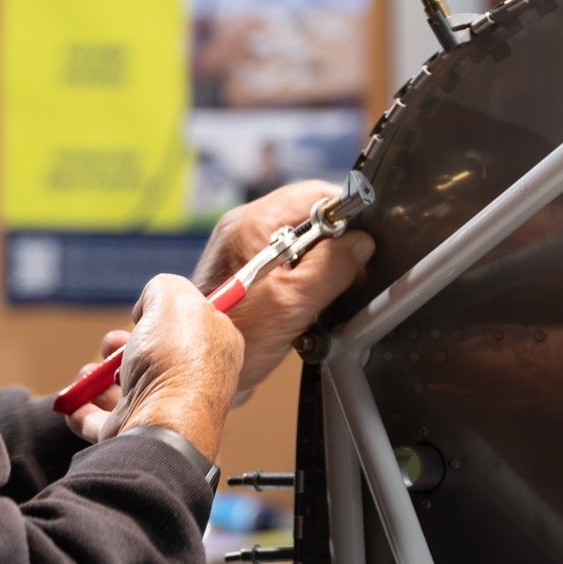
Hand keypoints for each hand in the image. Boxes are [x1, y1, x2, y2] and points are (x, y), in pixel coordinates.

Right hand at [67, 275, 243, 463]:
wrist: (160, 425)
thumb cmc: (173, 361)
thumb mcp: (173, 297)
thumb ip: (161, 287)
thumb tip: (147, 307)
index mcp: (215, 347)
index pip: (193, 324)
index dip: (163, 315)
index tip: (144, 316)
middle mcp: (194, 381)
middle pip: (151, 355)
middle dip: (121, 346)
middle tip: (112, 346)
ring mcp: (164, 411)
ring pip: (122, 387)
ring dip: (95, 377)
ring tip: (89, 375)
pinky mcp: (136, 435)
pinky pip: (101, 420)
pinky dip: (82, 408)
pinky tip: (75, 400)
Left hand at [193, 180, 374, 400]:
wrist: (197, 368)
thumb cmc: (235, 337)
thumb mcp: (292, 302)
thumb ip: (331, 266)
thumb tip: (360, 243)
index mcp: (253, 223)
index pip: (314, 195)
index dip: (347, 214)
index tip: (365, 239)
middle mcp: (245, 228)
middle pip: (308, 215)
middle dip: (337, 241)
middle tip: (350, 270)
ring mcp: (243, 249)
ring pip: (301, 239)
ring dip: (321, 262)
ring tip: (326, 290)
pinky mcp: (246, 271)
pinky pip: (287, 259)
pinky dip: (305, 277)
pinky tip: (308, 301)